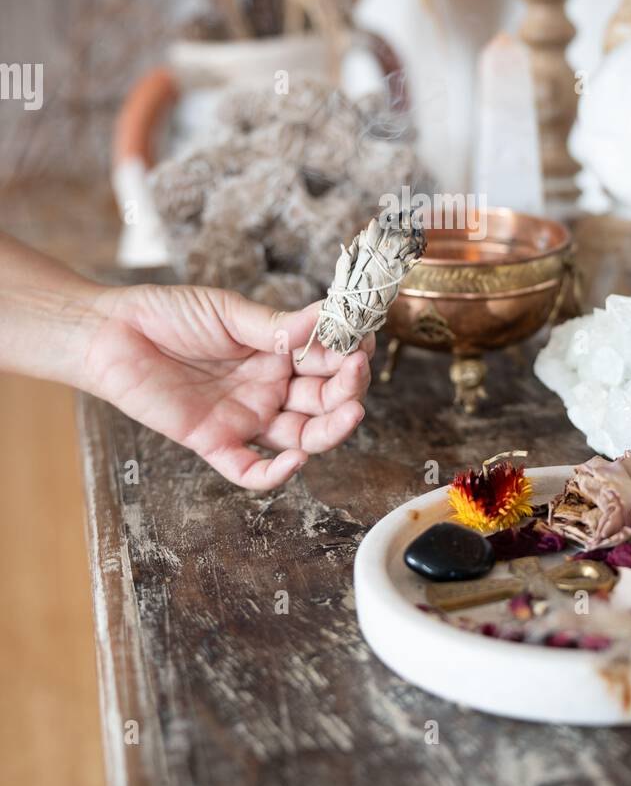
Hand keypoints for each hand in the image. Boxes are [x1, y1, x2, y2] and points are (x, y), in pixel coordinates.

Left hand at [83, 284, 372, 489]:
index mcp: (276, 353)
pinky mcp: (215, 442)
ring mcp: (245, 417)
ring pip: (300, 437)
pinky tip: (295, 460)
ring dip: (328, 430)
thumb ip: (274, 325)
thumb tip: (325, 317)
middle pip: (322, 402)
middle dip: (346, 391)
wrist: (112, 334)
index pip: (326, 360)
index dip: (348, 354)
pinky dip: (276, 473)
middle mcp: (268, 388)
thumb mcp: (227, 311)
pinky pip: (251, 469)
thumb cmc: (168, 314)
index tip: (363, 342)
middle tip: (356, 375)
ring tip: (349, 415)